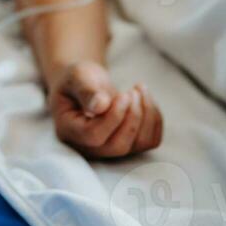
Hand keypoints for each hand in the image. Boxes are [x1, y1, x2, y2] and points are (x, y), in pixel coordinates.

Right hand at [48, 61, 162, 159]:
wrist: (87, 85)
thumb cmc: (79, 80)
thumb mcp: (77, 76)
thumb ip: (86, 90)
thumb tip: (100, 105)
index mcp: (71, 130)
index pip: (94, 136)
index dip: (113, 117)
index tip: (125, 94)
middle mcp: (90, 147)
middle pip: (118, 146)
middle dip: (133, 117)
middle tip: (132, 91)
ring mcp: (111, 148)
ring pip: (138, 144)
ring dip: (146, 114)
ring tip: (138, 89)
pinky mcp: (130, 144)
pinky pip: (151, 140)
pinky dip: (154, 118)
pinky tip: (144, 98)